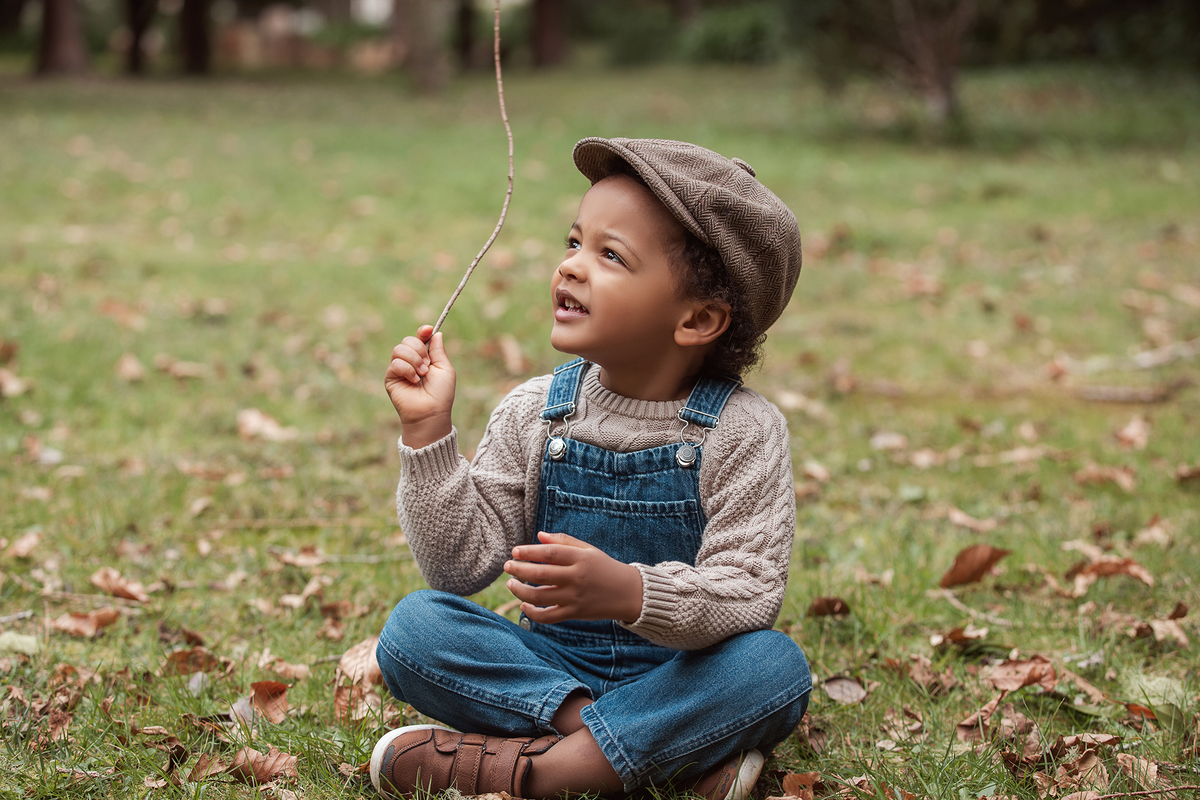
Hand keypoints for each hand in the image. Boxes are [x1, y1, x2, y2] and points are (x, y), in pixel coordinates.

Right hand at [385, 325, 455, 448]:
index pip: (419, 338)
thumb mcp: (444, 369)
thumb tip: (435, 332)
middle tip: (427, 365)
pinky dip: (407, 369)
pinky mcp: (391, 377)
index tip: (428, 330)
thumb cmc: (441, 394)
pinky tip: (414, 380)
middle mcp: (411, 362)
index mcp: (425, 358)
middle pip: (408, 340)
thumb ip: (438, 351)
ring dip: (414, 360)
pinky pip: (395, 363)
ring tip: (422, 374)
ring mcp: (400, 369)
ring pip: (399, 349)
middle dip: (419, 349)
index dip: (423, 331)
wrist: (431, 412)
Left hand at [504, 532, 643, 623]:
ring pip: (540, 596)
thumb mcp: (588, 550)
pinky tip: (524, 604)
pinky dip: (533, 613)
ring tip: (511, 584)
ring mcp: (575, 597)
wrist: (628, 592)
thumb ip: (563, 542)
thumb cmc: (604, 567)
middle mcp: (577, 577)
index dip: (529, 552)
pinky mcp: (575, 613)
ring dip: (520, 591)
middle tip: (507, 567)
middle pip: (540, 574)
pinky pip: (549, 616)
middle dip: (519, 570)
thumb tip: (539, 536)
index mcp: (580, 558)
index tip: (514, 551)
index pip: (549, 553)